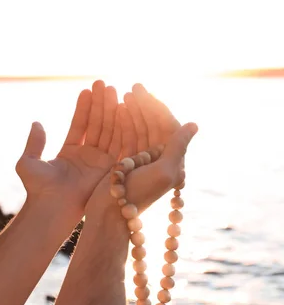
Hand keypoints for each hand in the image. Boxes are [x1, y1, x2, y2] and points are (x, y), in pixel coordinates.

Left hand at [15, 80, 123, 216]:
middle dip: (101, 104)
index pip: (80, 125)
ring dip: (111, 110)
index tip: (87, 90)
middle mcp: (88, 157)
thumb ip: (34, 143)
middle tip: (103, 83)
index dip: (84, 108)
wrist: (51, 205)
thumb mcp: (28, 161)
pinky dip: (121, 126)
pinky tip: (121, 108)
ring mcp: (100, 162)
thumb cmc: (37, 188)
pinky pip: (118, 143)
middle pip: (97, 125)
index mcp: (70, 154)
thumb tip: (37, 123)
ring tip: (113, 90)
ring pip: (108, 131)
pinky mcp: (110, 169)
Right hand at [91, 85, 197, 215]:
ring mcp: (142, 162)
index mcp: (173, 161)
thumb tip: (193, 124)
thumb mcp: (164, 171)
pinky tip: (115, 111)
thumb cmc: (138, 195)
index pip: (167, 125)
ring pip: (139, 129)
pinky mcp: (125, 164)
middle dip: (143, 105)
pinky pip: (126, 138)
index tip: (140, 91)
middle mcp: (159, 160)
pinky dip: (122, 123)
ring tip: (122, 96)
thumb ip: (179, 147)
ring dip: (132, 111)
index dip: (155, 106)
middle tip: (131, 88)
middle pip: (153, 125)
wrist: (112, 215)